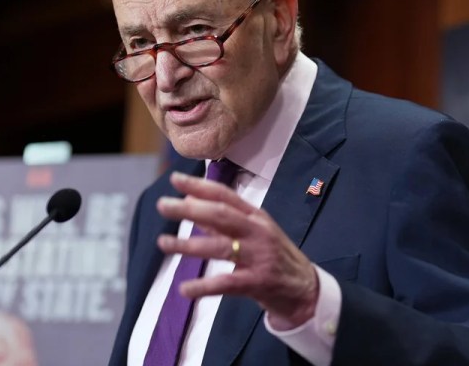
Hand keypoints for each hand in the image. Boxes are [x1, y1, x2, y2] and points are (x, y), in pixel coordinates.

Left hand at [156, 171, 318, 327]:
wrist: (304, 289)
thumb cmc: (273, 256)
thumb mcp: (253, 233)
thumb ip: (222, 221)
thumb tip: (190, 202)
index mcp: (255, 216)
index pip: (224, 196)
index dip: (199, 186)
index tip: (175, 179)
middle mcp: (257, 231)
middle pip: (221, 215)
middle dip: (190, 209)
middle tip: (163, 205)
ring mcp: (259, 256)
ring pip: (220, 247)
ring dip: (188, 245)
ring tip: (164, 242)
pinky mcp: (258, 282)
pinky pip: (226, 283)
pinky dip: (204, 286)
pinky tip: (184, 289)